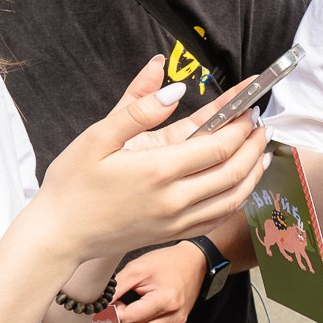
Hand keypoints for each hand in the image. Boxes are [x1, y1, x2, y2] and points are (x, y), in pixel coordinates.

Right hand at [34, 58, 268, 263]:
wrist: (59, 236)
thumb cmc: (72, 184)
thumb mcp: (97, 137)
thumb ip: (138, 108)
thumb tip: (174, 86)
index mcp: (158, 171)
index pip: (218, 146)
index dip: (240, 124)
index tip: (250, 105)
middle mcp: (174, 200)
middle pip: (233, 171)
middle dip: (254, 145)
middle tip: (262, 124)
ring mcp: (176, 222)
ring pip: (232, 198)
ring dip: (253, 173)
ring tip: (264, 152)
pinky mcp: (173, 235)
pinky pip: (217, 218)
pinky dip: (237, 199)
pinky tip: (241, 185)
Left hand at [115, 242, 207, 322]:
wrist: (194, 263)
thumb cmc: (167, 263)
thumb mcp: (138, 268)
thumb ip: (116, 287)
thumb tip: (99, 304)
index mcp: (165, 301)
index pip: (128, 319)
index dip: (113, 313)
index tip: (107, 303)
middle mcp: (173, 318)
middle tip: (113, 309)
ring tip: (124, 312)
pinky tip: (132, 318)